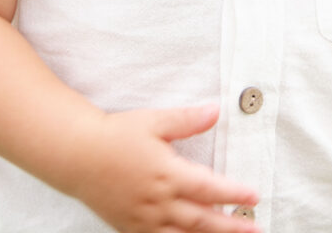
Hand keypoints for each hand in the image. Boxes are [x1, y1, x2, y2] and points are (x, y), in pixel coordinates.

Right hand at [70, 103, 259, 232]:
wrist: (77, 155)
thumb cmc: (116, 135)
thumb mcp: (154, 121)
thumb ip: (188, 119)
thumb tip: (216, 110)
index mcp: (167, 174)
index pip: (209, 188)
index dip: (234, 194)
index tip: (254, 197)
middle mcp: (158, 201)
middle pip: (202, 220)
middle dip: (231, 227)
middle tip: (254, 230)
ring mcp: (144, 219)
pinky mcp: (131, 227)